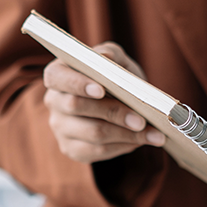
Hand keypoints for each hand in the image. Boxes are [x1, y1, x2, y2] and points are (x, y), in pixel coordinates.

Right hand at [42, 41, 165, 163]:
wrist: (119, 102)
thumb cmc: (115, 77)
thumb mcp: (116, 60)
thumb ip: (110, 54)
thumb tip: (105, 58)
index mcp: (58, 74)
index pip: (57, 77)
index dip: (77, 84)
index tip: (101, 89)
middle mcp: (53, 101)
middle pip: (77, 107)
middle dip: (113, 113)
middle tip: (141, 120)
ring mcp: (60, 128)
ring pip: (93, 133)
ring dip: (127, 134)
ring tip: (153, 134)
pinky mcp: (71, 149)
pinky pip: (98, 151)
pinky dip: (124, 146)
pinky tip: (141, 141)